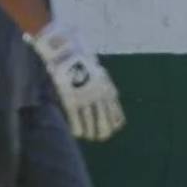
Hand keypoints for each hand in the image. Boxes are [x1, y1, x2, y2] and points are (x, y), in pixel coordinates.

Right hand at [27, 22, 125, 141]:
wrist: (68, 50)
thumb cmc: (84, 63)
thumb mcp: (100, 76)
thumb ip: (104, 92)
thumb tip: (106, 104)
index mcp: (109, 91)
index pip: (118, 118)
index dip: (114, 127)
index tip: (109, 129)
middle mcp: (100, 97)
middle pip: (105, 125)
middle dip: (102, 133)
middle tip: (97, 137)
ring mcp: (86, 99)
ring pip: (91, 126)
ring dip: (90, 134)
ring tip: (87, 135)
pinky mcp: (71, 99)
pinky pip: (76, 122)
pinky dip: (77, 130)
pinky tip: (77, 133)